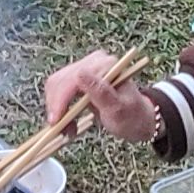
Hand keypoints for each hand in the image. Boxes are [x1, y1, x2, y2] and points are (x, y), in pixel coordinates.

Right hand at [44, 47, 159, 143]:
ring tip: (67, 129)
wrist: (138, 119)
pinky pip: (59, 90)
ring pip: (55, 86)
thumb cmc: (132, 116)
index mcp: (105, 66)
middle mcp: (93, 62)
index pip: (72, 78)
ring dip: (56, 109)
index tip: (56, 122)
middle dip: (56, 107)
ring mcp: (85, 68)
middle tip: (61, 130)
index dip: (60, 100)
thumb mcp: (118, 109)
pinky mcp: (78, 78)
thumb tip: (80, 74)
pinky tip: (68, 122)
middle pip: (59, 81)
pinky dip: (59, 108)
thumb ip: (100, 92)